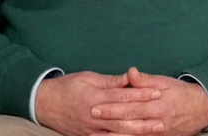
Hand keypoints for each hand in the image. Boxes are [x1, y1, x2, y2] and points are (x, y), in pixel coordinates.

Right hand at [35, 71, 163, 135]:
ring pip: (118, 132)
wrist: (44, 104)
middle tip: (163, 115)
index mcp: (95, 96)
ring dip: (138, 131)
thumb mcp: (87, 77)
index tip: (157, 92)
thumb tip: (129, 77)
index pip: (123, 96)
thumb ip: (110, 81)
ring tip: (155, 129)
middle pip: (124, 116)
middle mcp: (94, 114)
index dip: (141, 94)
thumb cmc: (66, 87)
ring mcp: (91, 128)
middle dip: (145, 116)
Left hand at [87, 67, 207, 135]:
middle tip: (91, 116)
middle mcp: (156, 121)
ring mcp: (157, 133)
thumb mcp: (164, 82)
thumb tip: (130, 72)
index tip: (96, 104)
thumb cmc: (181, 93)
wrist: (201, 110)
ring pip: (132, 135)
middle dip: (108, 120)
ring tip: (95, 134)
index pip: (130, 106)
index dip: (112, 106)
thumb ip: (145, 80)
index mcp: (157, 104)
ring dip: (114, 135)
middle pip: (128, 122)